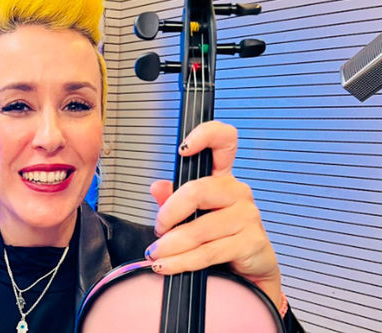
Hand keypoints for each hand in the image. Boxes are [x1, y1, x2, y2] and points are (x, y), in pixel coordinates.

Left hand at [145, 121, 282, 309]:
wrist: (248, 272)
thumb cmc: (220, 238)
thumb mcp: (191, 216)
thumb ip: (172, 200)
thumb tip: (157, 187)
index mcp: (221, 178)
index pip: (223, 142)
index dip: (205, 136)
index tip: (183, 149)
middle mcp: (236, 192)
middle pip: (198, 191)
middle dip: (169, 213)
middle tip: (158, 229)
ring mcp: (247, 216)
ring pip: (200, 229)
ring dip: (172, 245)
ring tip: (157, 254)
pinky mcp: (251, 242)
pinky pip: (209, 252)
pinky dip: (183, 261)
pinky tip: (169, 265)